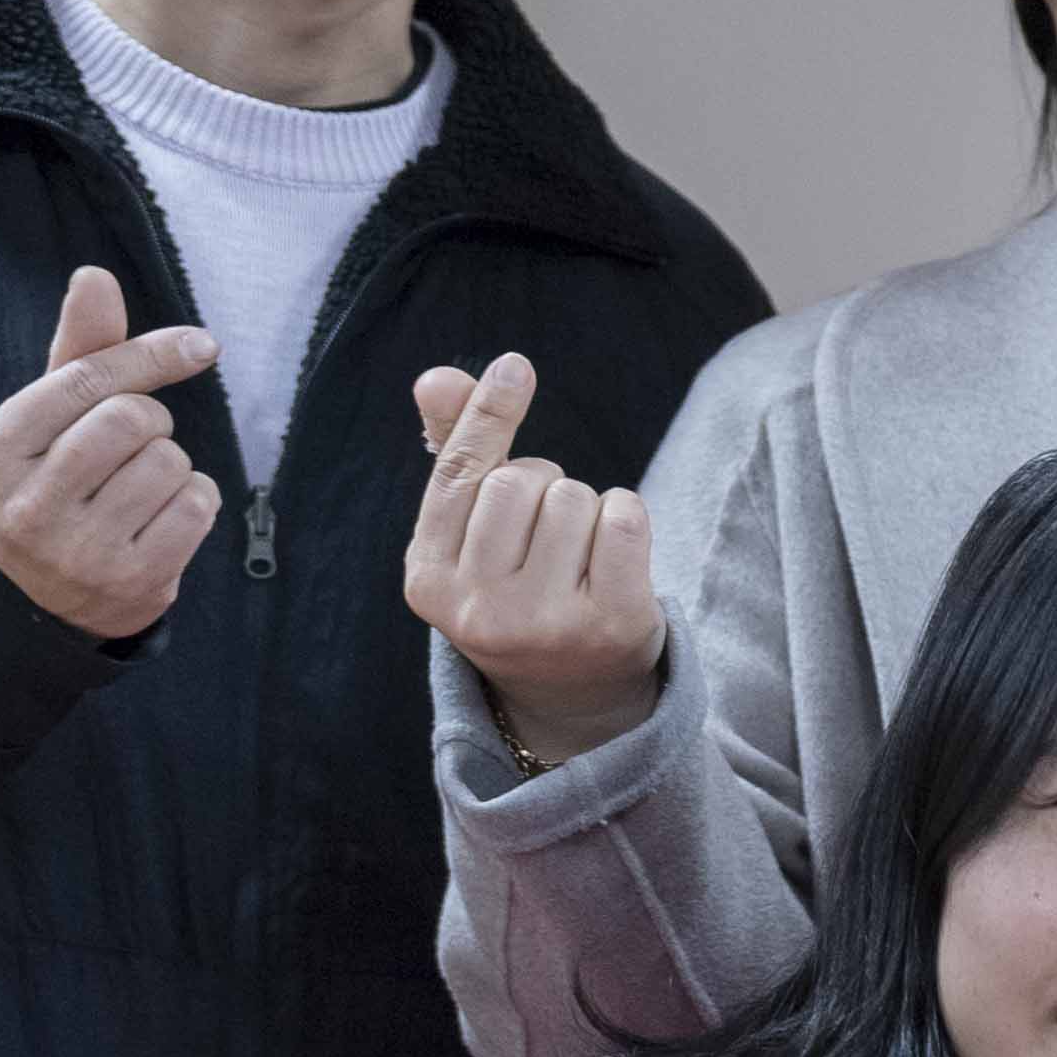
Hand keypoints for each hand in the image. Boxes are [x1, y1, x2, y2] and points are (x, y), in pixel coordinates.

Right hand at [0, 265, 220, 640]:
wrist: (43, 598)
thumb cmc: (51, 482)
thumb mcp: (46, 421)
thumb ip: (78, 351)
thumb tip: (95, 276)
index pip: (85, 382)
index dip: (150, 356)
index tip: (202, 344)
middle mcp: (23, 507)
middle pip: (130, 419)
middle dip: (150, 422)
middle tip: (132, 447)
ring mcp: (75, 552)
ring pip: (170, 462)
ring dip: (172, 465)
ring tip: (135, 491)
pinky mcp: (130, 582)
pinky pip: (198, 506)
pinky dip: (195, 501)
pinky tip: (159, 520)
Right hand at [404, 355, 667, 761]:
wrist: (575, 690)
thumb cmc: (518, 589)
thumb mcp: (473, 534)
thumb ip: (456, 454)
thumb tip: (436, 377)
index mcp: (429, 579)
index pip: (458, 476)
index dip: (487, 416)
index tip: (516, 366)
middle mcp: (479, 609)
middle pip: (520, 481)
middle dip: (545, 482)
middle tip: (548, 528)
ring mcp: (544, 623)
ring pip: (575, 498)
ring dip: (587, 506)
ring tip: (578, 553)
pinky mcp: (610, 625)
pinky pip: (625, 519)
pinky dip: (627, 518)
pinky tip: (616, 556)